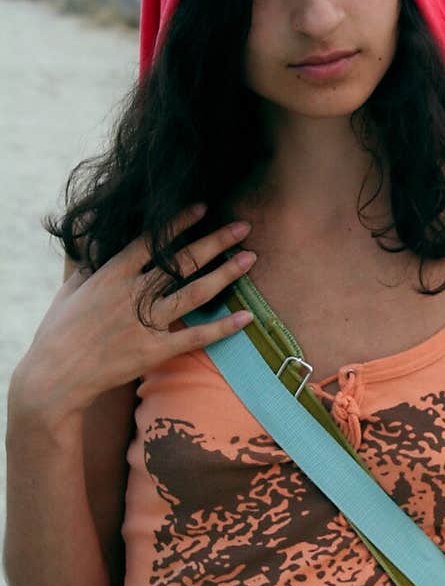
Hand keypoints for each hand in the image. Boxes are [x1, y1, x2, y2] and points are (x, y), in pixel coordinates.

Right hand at [18, 204, 256, 418]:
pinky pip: (194, 337)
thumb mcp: (70, 289)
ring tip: (250, 258)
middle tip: (242, 227)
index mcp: (111, 274)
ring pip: (194, 293)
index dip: (179, 222)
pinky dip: (222, 328)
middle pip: (182, 261)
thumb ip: (91, 267)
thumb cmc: (57, 332)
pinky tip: (246, 317)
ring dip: (225, 274)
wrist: (54, 377)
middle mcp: (132, 294)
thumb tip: (101, 250)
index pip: (152, 240)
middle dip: (215, 241)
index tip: (202, 208)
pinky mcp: (153, 351)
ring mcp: (144, 323)